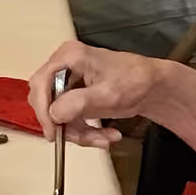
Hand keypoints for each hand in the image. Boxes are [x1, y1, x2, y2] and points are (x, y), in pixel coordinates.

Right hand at [27, 38, 195, 156]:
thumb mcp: (108, 95)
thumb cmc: (136, 81)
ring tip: (103, 138)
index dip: (43, 110)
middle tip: (82, 137)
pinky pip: (69, 118)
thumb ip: (79, 104)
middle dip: (65, 124)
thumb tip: (54, 114)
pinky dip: (84, 131)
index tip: (53, 132)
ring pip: (57, 114)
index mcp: (69, 56)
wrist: (154, 88)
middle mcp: (64, 66)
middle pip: (46, 101)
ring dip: (79, 132)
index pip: (41, 83)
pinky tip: (104, 134)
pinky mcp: (75, 95)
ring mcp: (69, 81)